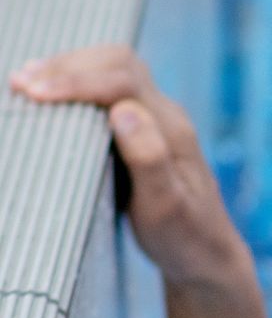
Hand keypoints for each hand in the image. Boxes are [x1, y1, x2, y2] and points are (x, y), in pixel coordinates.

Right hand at [8, 46, 250, 290]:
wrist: (206, 254)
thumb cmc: (184, 236)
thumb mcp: (166, 207)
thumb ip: (149, 159)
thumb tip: (123, 110)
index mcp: (172, 129)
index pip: (122, 83)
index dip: (77, 82)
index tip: (35, 94)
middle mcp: (166, 114)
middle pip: (118, 63)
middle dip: (66, 66)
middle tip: (20, 82)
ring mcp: (155, 117)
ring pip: (112, 69)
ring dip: (68, 69)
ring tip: (24, 80)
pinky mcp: (143, 127)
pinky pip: (108, 88)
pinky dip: (75, 82)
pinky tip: (47, 91)